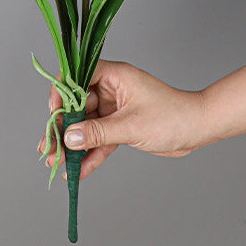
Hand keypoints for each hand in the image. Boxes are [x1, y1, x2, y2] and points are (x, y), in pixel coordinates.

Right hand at [39, 59, 204, 178]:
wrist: (198, 130)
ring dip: (72, 144)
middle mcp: (112, 89)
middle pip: (78, 104)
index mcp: (114, 76)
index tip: (53, 112)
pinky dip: (89, 154)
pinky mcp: (121, 126)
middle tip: (48, 146)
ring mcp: (115, 108)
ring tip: (55, 161)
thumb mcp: (131, 125)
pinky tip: (76, 170)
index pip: (78, 75)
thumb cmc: (171, 117)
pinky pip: (99, 139)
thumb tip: (68, 138)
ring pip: (86, 124)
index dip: (62, 92)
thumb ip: (98, 132)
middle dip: (63, 126)